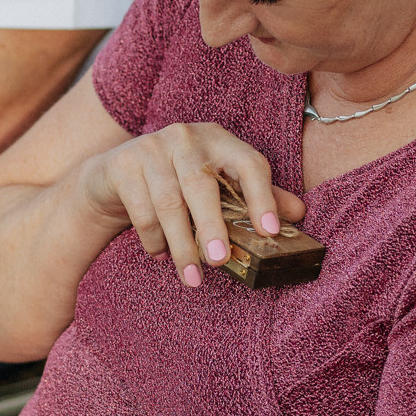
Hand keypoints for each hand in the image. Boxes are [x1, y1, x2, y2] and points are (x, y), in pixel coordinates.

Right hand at [75, 122, 302, 287]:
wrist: (117, 174)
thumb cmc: (180, 182)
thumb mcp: (219, 185)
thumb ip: (255, 196)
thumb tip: (298, 213)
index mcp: (220, 141)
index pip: (249, 163)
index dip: (262, 197)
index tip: (270, 231)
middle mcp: (186, 137)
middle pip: (201, 184)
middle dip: (211, 227)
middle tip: (221, 261)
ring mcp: (151, 148)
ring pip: (168, 202)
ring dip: (181, 245)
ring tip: (192, 277)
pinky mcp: (123, 165)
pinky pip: (141, 209)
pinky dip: (153, 239)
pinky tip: (161, 255)